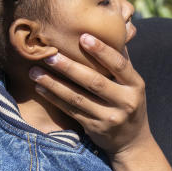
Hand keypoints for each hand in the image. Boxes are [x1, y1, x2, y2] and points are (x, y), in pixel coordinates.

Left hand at [31, 34, 149, 156]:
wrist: (132, 141)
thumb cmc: (128, 102)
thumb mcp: (132, 84)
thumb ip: (121, 62)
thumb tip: (112, 29)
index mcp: (136, 85)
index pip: (119, 65)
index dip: (102, 51)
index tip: (83, 37)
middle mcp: (126, 102)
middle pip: (95, 82)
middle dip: (70, 67)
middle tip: (49, 55)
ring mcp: (110, 117)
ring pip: (78, 98)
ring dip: (55, 84)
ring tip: (35, 71)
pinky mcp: (95, 129)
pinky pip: (71, 111)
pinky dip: (54, 99)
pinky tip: (40, 87)